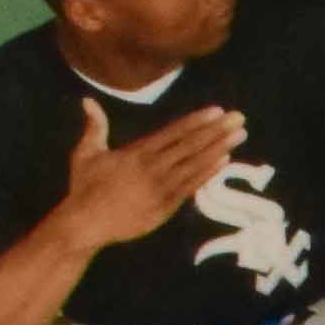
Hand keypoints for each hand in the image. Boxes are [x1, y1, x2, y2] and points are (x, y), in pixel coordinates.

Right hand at [58, 98, 239, 248]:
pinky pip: (191, 187)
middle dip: (216, 131)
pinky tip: (224, 161)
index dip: (197, 121)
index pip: (174, 132)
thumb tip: (87, 100)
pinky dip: (208, 173)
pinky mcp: (165, 207)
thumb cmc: (85, 188)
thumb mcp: (86, 153)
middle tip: (239, 118)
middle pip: (190, 145)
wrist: (86, 224)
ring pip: (195, 165)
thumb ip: (95, 126)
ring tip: (239, 136)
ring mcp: (161, 189)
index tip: (216, 111)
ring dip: (219, 149)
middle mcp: (153, 168)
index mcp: (137, 152)